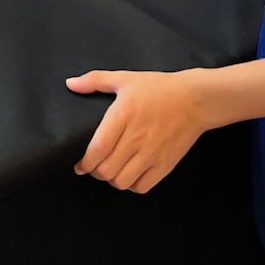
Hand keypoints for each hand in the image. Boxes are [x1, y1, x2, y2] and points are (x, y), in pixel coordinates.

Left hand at [66, 69, 208, 192]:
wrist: (195, 99)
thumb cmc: (158, 88)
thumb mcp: (124, 78)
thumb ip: (94, 80)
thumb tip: (70, 84)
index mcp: (123, 116)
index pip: (98, 149)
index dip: (85, 162)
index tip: (79, 164)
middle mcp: (136, 138)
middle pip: (106, 170)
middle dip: (95, 172)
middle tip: (93, 166)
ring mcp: (152, 153)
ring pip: (122, 182)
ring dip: (112, 179)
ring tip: (111, 170)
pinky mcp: (165, 164)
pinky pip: (142, 186)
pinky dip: (132, 185)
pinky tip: (130, 174)